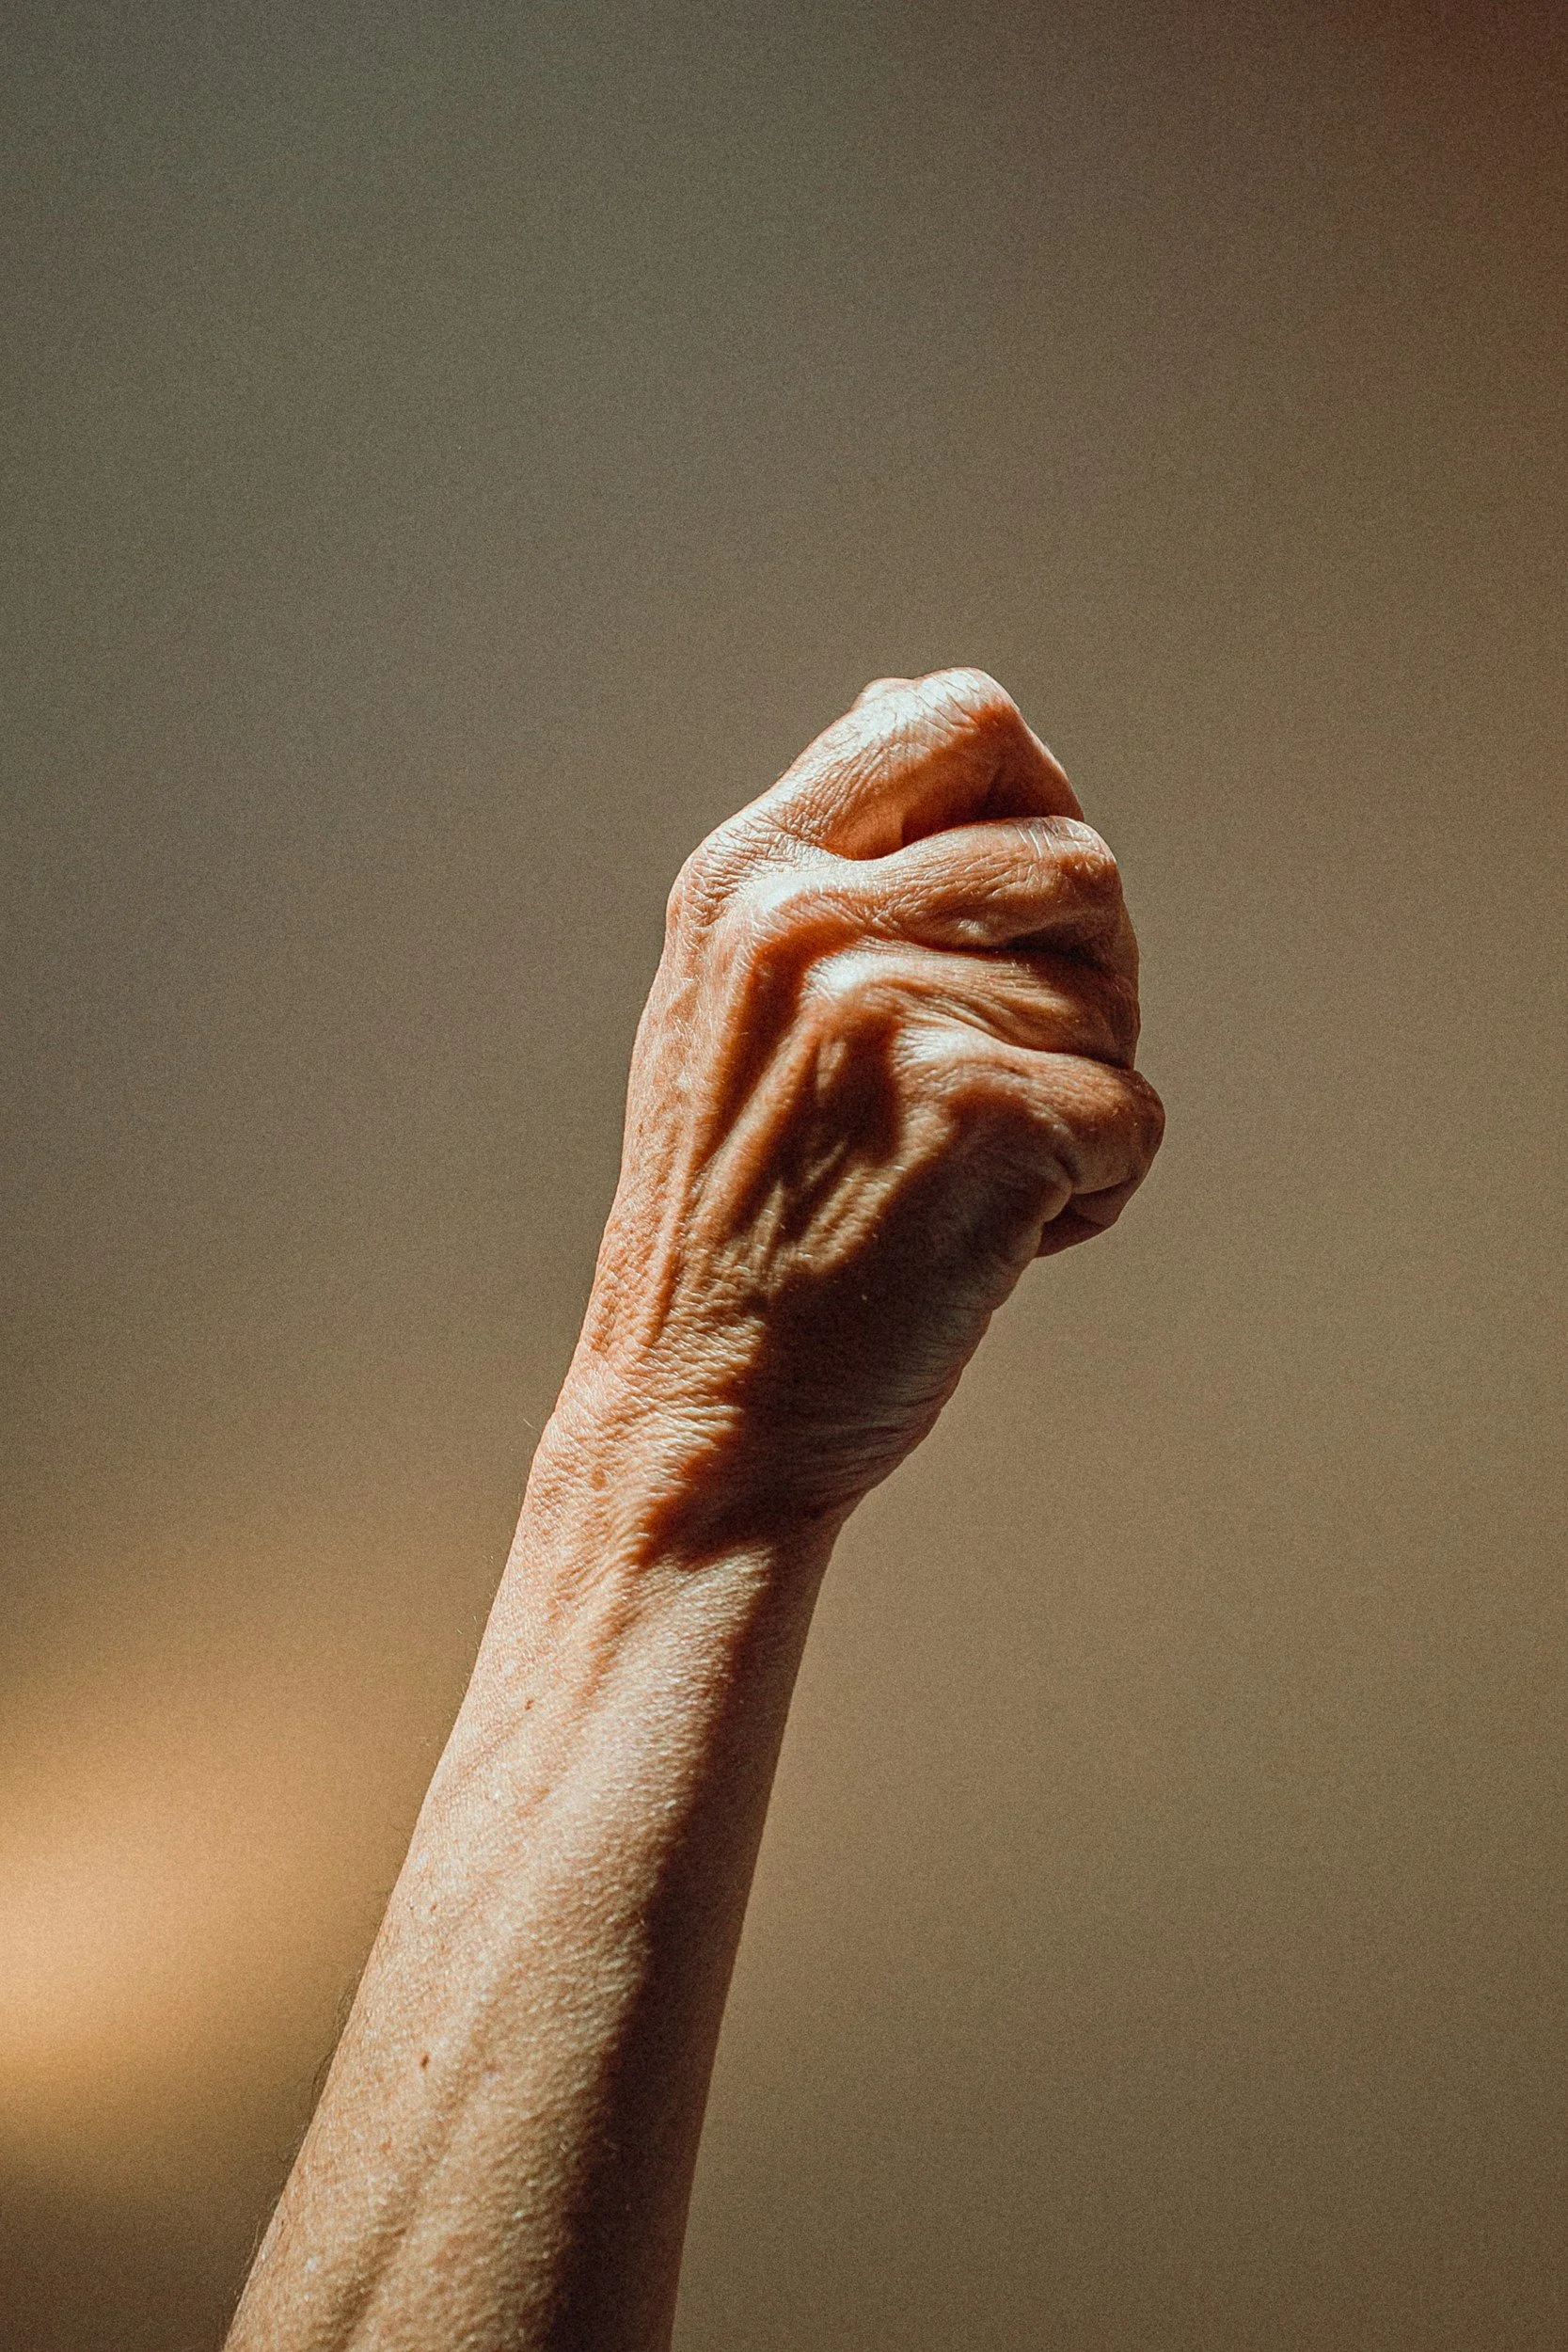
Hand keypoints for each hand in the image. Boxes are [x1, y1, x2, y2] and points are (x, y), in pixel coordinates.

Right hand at [552, 669, 1164, 1546]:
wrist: (699, 1411)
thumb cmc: (737, 1219)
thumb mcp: (728, 997)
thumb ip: (827, 855)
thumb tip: (906, 697)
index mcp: (748, 872)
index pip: (961, 717)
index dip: (1036, 798)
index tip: (1021, 916)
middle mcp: (808, 921)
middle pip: (1077, 859)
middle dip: (1084, 976)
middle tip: (1010, 1078)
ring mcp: (886, 1013)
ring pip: (1109, 1001)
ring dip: (1083, 1096)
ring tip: (972, 1172)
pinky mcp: (975, 1116)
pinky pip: (1130, 1115)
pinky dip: (1095, 1192)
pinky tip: (995, 1239)